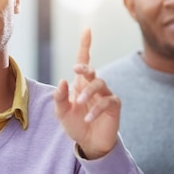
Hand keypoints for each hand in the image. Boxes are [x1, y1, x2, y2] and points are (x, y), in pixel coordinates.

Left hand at [53, 28, 119, 159]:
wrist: (89, 143)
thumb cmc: (75, 125)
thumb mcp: (62, 113)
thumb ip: (60, 98)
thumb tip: (62, 80)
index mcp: (80, 84)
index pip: (83, 61)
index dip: (85, 45)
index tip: (87, 30)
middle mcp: (93, 87)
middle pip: (92, 70)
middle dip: (86, 67)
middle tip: (77, 70)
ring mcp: (105, 95)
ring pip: (100, 83)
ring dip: (88, 92)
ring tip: (79, 103)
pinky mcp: (113, 106)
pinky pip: (107, 101)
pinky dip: (96, 109)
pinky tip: (88, 119)